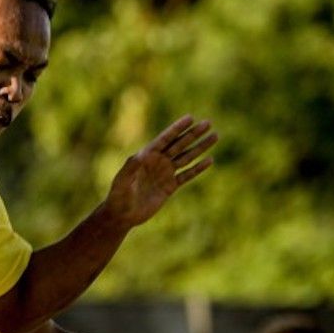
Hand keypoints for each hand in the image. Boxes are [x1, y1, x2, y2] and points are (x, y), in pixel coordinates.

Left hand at [101, 116, 216, 230]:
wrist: (123, 214)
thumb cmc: (118, 195)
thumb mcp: (122, 180)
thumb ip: (131, 167)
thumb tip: (140, 155)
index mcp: (147, 156)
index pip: (165, 139)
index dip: (177, 128)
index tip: (190, 118)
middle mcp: (158, 161)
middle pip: (180, 144)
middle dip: (193, 134)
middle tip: (208, 123)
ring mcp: (165, 173)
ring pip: (187, 157)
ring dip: (200, 147)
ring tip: (215, 136)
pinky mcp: (170, 186)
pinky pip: (187, 175)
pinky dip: (198, 169)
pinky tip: (209, 160)